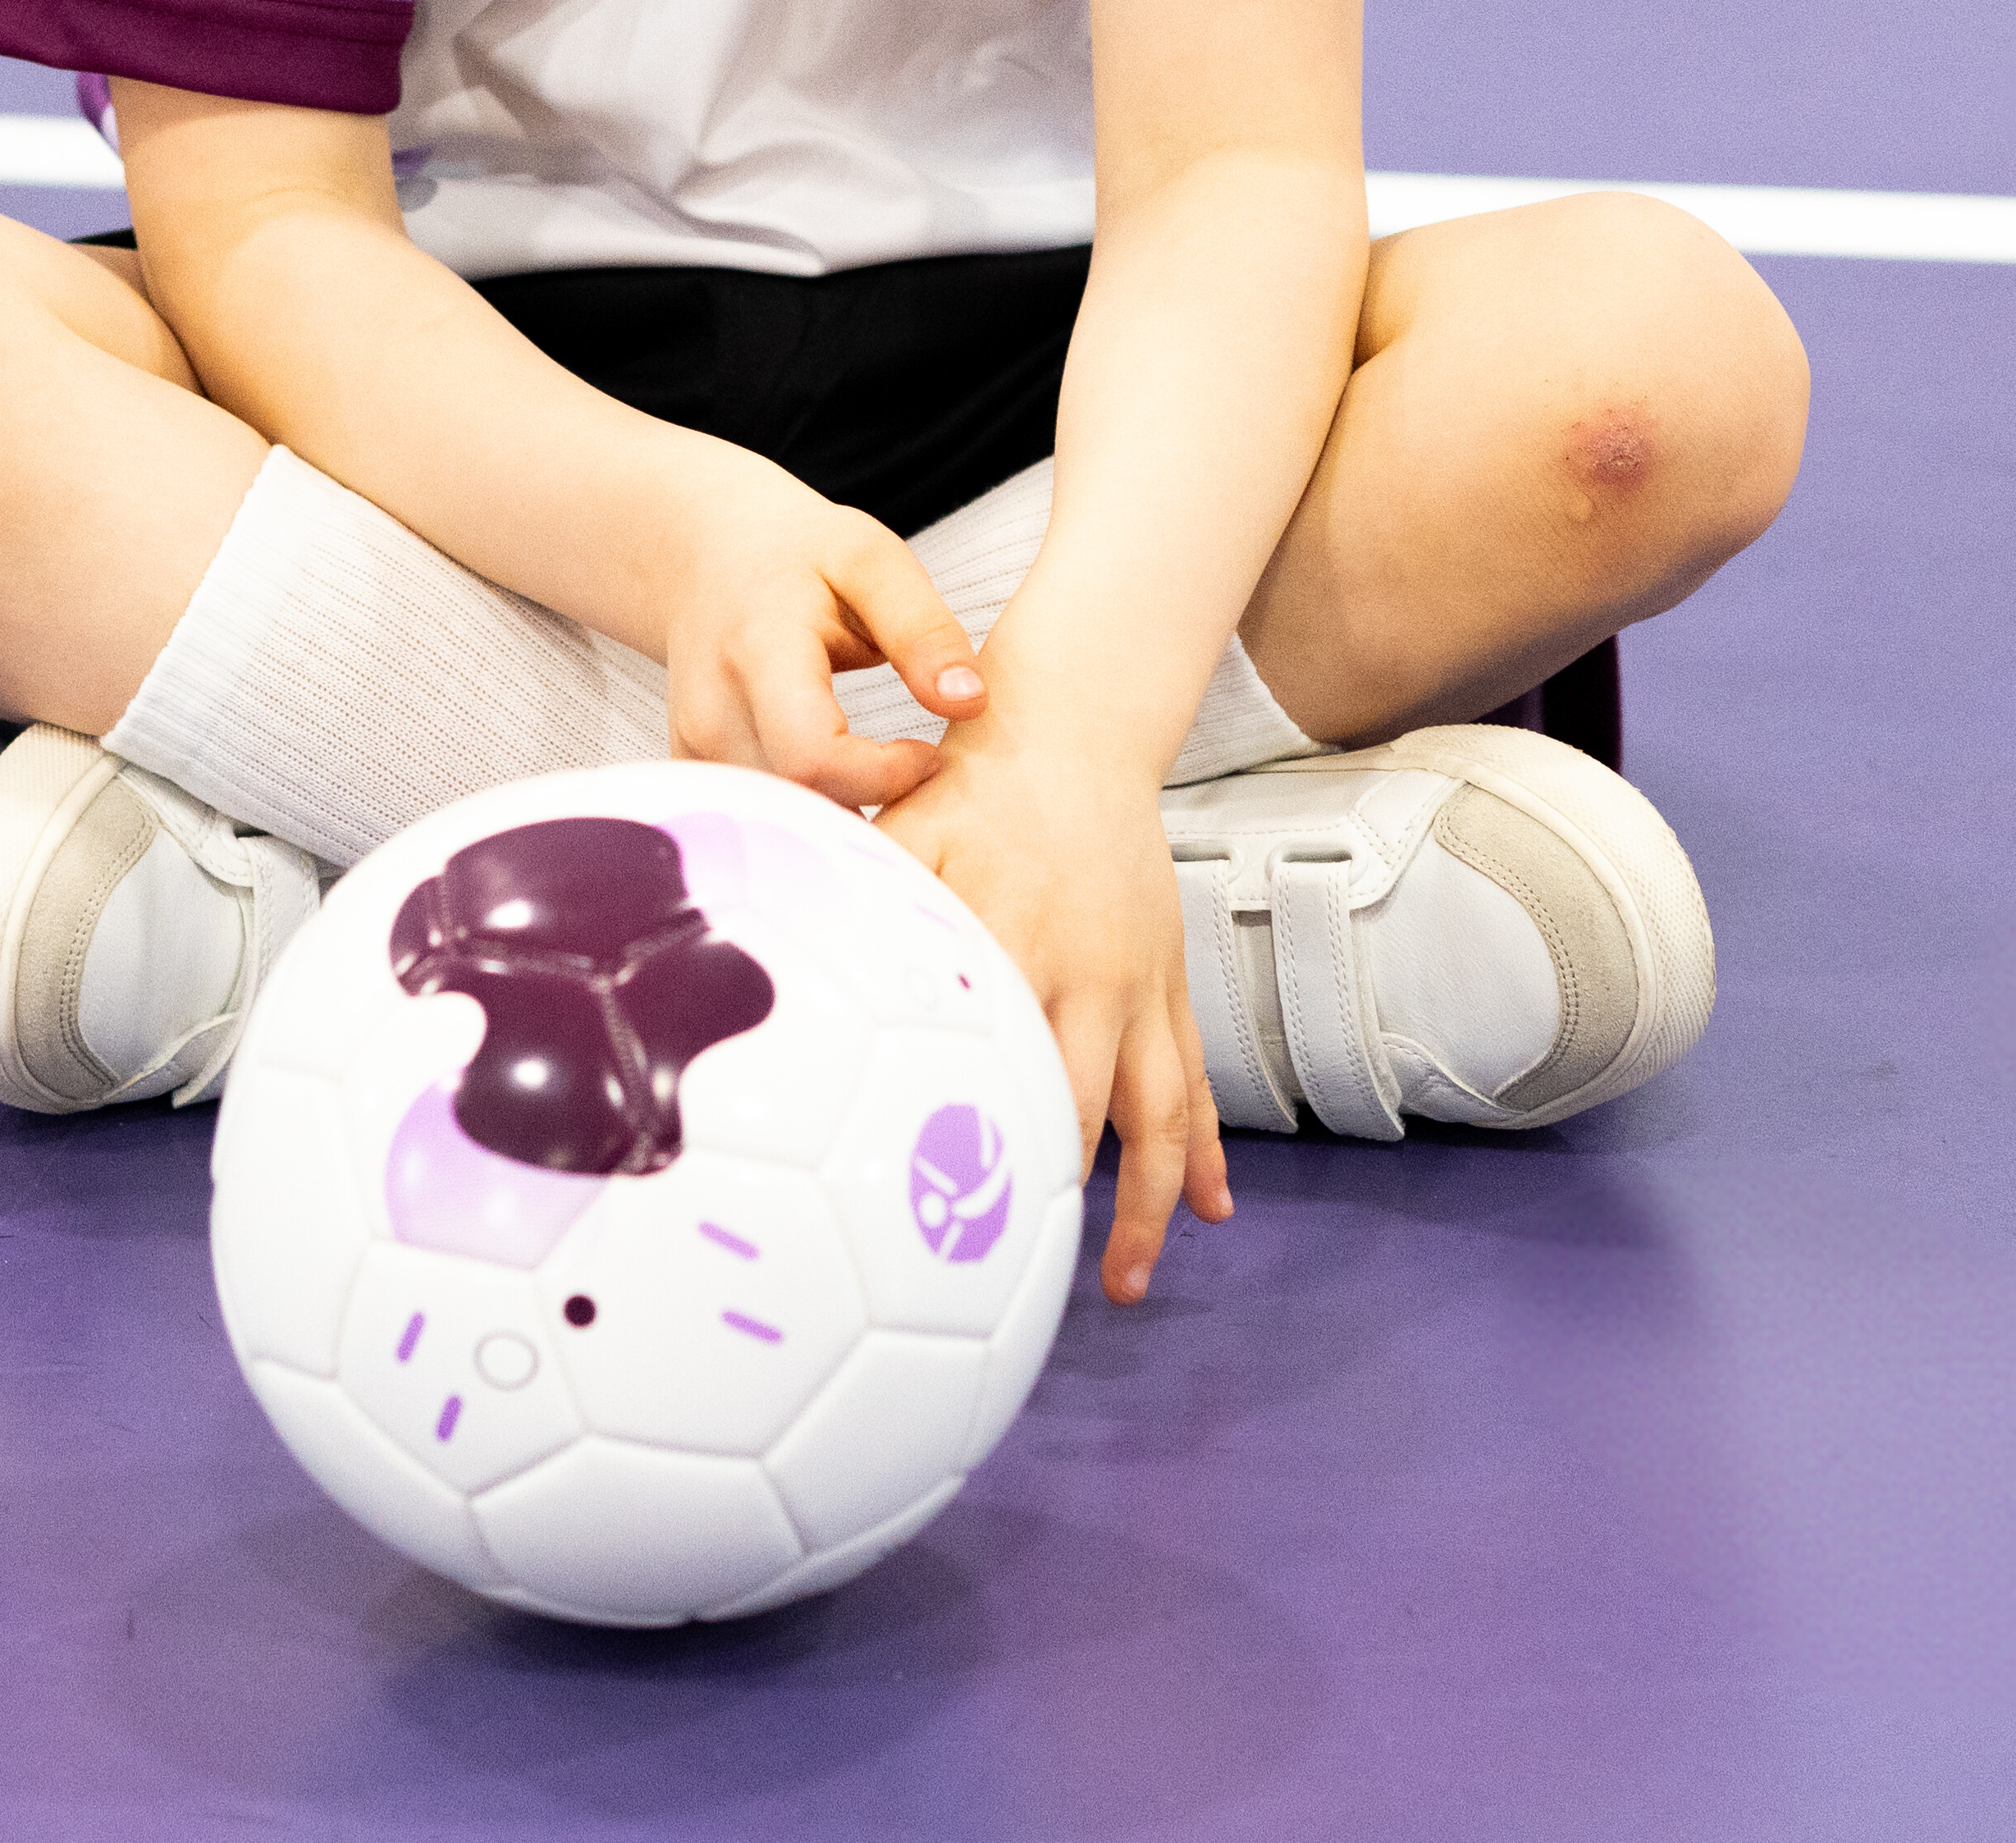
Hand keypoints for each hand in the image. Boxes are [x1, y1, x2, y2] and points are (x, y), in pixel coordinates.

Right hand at [640, 461, 982, 825]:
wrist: (705, 560)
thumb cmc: (797, 556)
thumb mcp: (873, 562)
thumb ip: (922, 631)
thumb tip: (971, 703)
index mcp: (759, 650)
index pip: (813, 755)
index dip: (885, 776)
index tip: (931, 757)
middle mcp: (712, 711)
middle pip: (797, 806)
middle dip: (874, 819)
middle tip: (918, 787)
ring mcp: (694, 750)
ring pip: (778, 831)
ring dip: (843, 829)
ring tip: (885, 791)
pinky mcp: (695, 776)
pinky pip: (758, 829)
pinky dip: (808, 829)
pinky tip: (843, 801)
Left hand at [894, 726, 1227, 1305]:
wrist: (1074, 727)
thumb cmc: (972, 785)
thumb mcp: (905, 833)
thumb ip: (869, 906)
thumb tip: (805, 976)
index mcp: (1017, 945)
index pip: (1004, 1066)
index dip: (986, 1145)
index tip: (955, 1225)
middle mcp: (1089, 977)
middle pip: (1087, 1113)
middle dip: (1060, 1205)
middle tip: (1025, 1289)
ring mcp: (1139, 986)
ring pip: (1162, 1115)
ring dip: (1151, 1204)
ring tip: (1128, 1285)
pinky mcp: (1167, 982)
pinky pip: (1194, 1077)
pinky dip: (1205, 1149)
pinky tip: (1210, 1208)